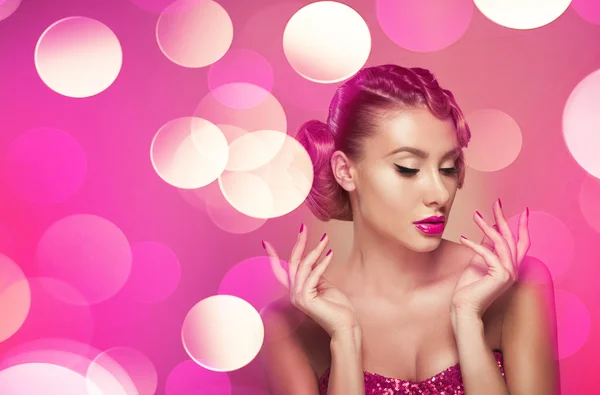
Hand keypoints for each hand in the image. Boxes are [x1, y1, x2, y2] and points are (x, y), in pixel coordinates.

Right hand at [262, 224, 360, 337]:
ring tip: (326, 239)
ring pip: (304, 266)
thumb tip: (313, 257)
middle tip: (303, 227)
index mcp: (295, 290)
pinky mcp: (305, 299)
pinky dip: (322, 263)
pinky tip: (330, 253)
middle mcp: (293, 293)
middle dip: (299, 243)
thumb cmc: (338, 307)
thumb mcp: (324, 285)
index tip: (264, 242)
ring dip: (316, 250)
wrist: (345, 326)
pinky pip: (313, 274)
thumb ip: (315, 272)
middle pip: (292, 263)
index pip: (280, 271)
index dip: (272, 256)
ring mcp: (297, 297)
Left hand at [451, 199, 530, 319]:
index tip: (523, 211)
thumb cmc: (469, 287)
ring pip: (501, 243)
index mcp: (511, 266)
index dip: (523, 226)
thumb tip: (489, 230)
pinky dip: (474, 244)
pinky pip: (488, 253)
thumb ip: (486, 247)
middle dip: (503, 218)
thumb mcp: (478, 262)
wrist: (464, 308)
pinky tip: (463, 238)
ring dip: (486, 227)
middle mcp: (514, 269)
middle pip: (512, 238)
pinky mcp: (500, 276)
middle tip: (496, 202)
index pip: (522, 243)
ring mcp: (509, 273)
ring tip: (474, 215)